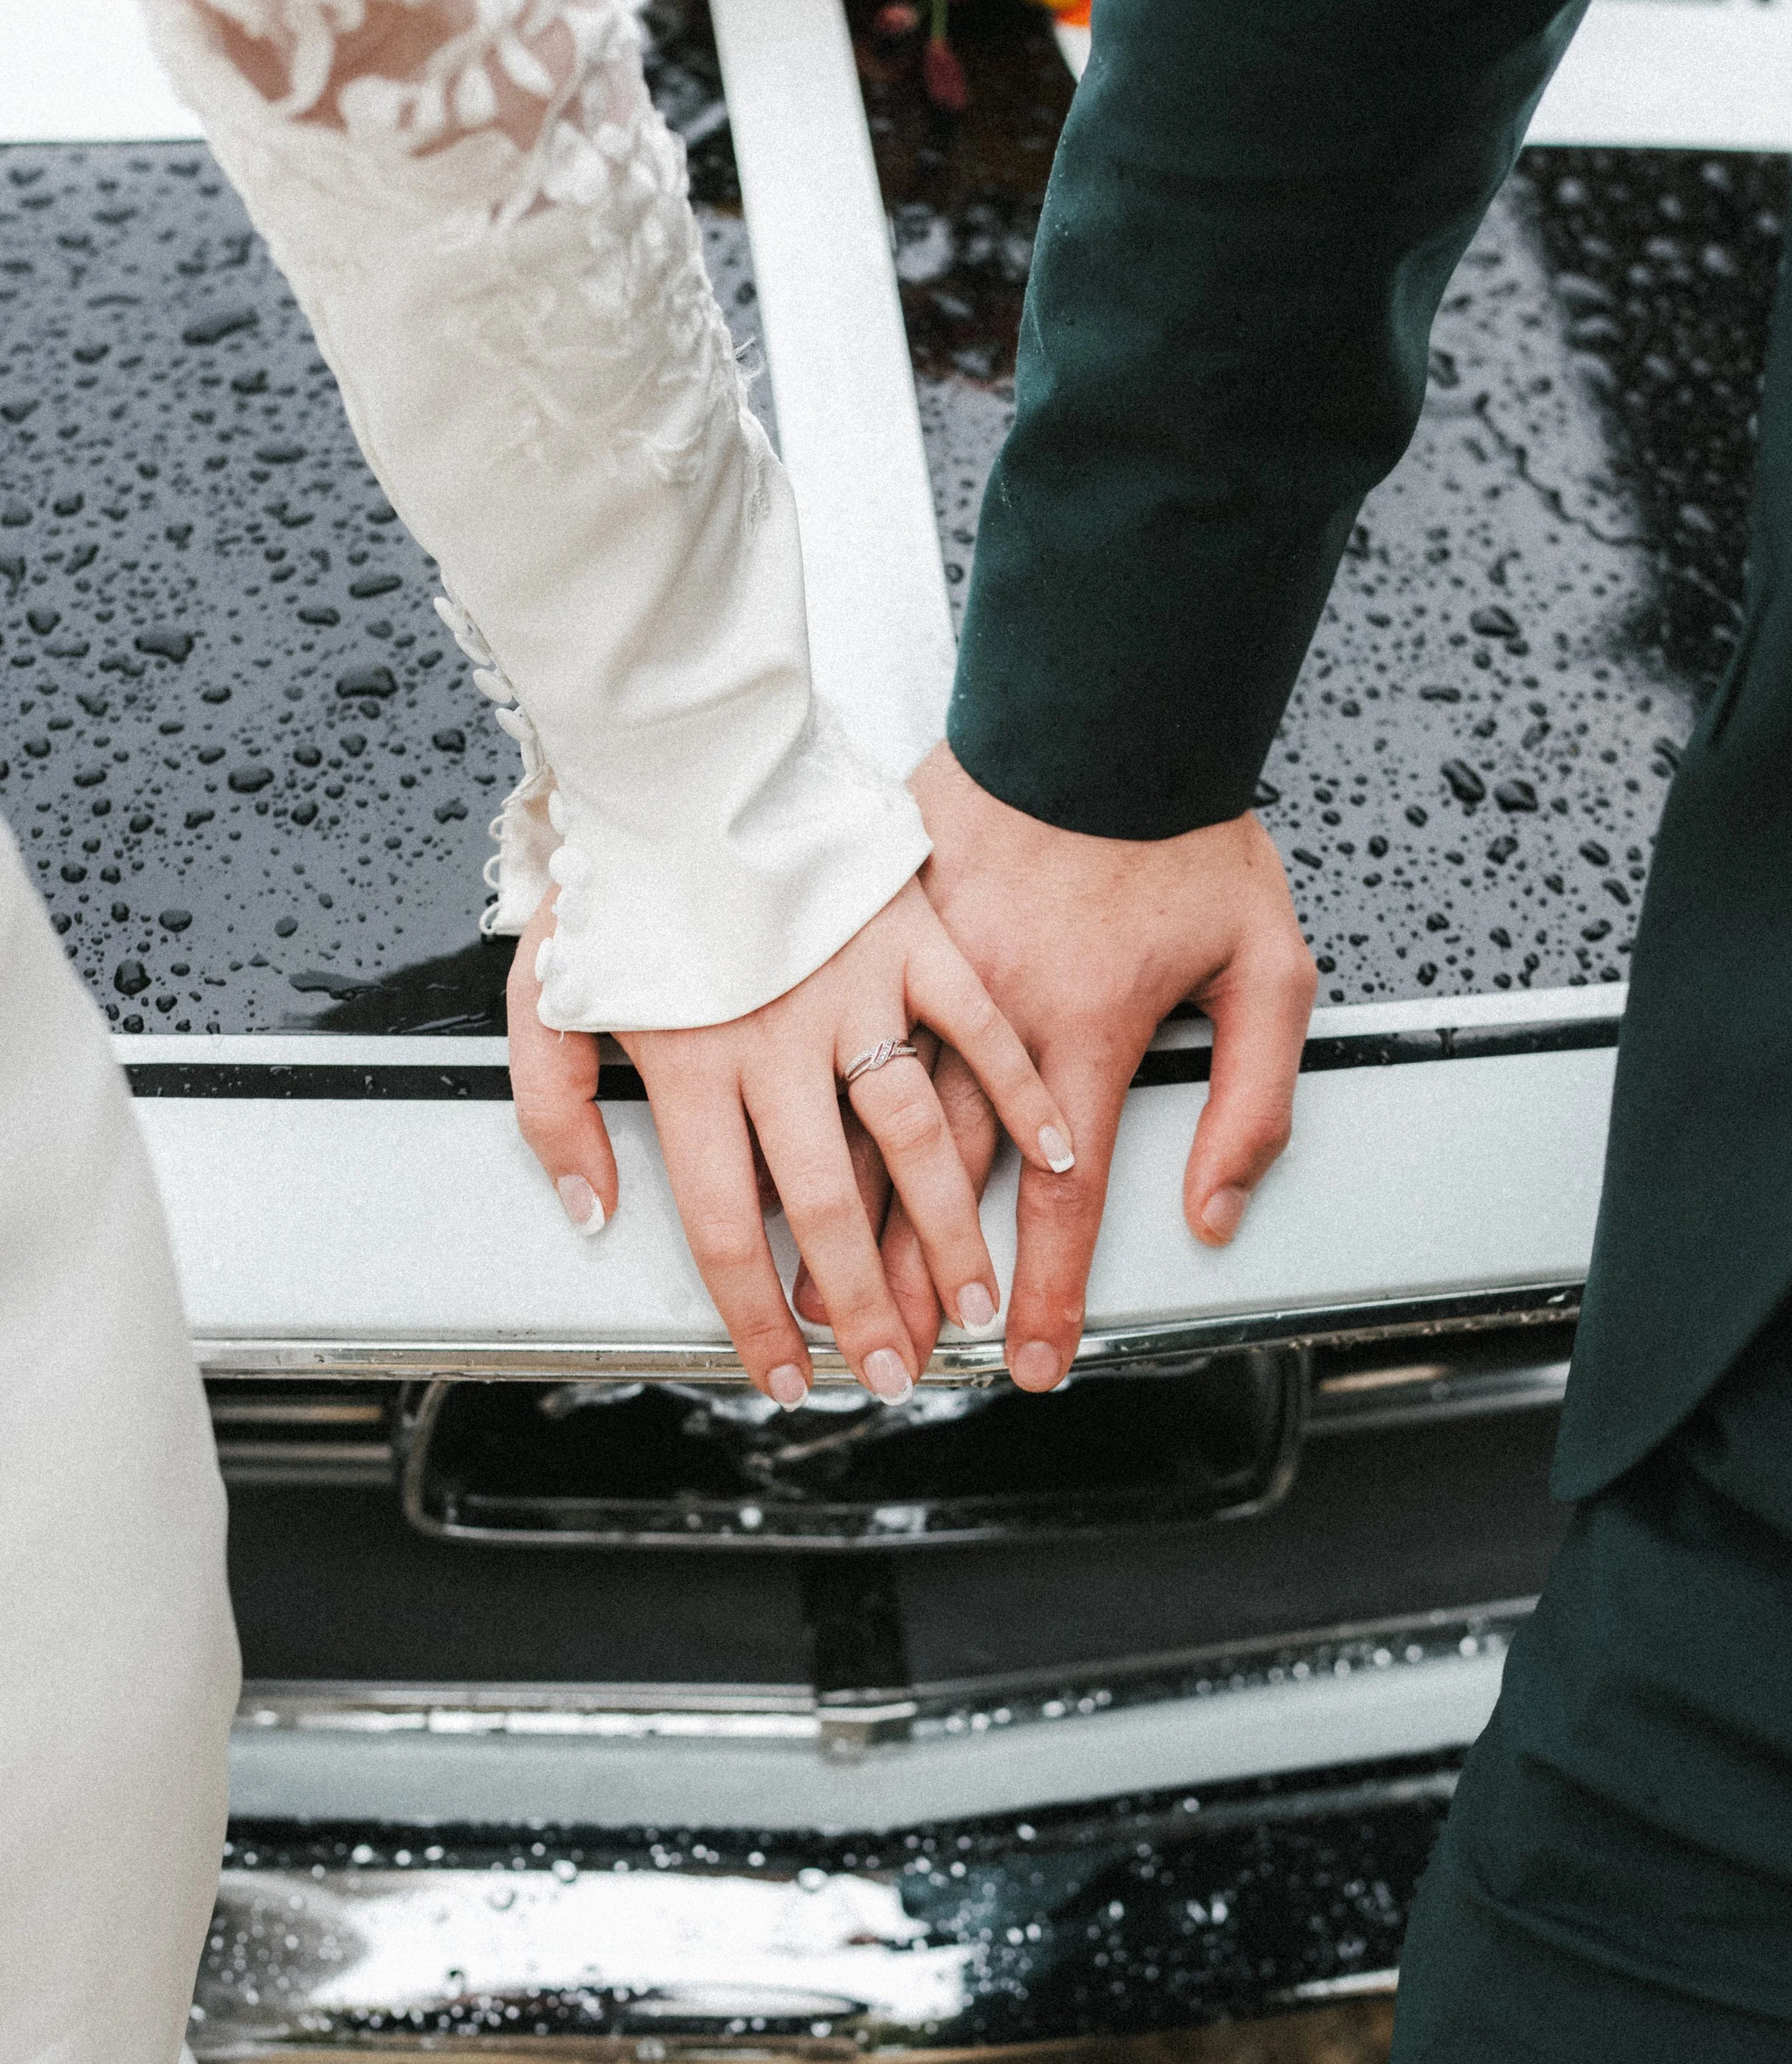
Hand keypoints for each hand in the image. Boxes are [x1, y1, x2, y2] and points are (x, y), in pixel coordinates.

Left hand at [507, 877, 1075, 1406]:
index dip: (758, 1316)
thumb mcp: (542, 997)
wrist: (675, 751)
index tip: (786, 1375)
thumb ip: (551, 1114)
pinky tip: (1050, 1152)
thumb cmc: (614, 875)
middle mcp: (778, 1040)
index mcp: (691, 1065)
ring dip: (952, 1231)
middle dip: (865, 1307)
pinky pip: (977, 1026)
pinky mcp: (909, 934)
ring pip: (915, 1135)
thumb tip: (591, 1211)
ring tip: (972, 1300)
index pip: (729, 1226)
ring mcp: (853, 988)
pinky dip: (1019, 1092)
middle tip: (893, 1371)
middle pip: (830, 1205)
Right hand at [825, 741, 1316, 1390]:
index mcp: (1088, 1028)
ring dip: (848, 1223)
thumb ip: (1254, 1098)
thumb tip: (1217, 1207)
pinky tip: (779, 1159)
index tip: (1031, 1362)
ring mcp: (925, 967)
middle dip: (917, 1287)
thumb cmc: (1183, 829)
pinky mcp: (886, 926)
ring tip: (820, 1299)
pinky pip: (841, 1033)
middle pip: (948, 1183)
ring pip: (874, 1123)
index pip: (1064, 1197)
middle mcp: (996, 1012)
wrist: (1102, 701)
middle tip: (893, 1362)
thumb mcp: (1270, 965)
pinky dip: (808, 1104)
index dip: (1048, 1291)